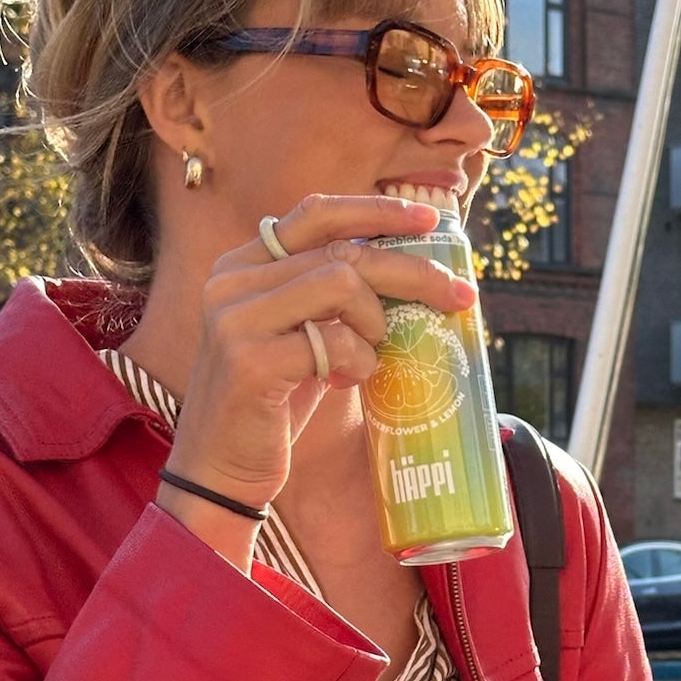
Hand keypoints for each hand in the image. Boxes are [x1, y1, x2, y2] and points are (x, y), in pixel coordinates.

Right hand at [164, 194, 476, 510]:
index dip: (377, 211)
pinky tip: (348, 381)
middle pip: (344, 253)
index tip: (431, 220)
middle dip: (413, 273)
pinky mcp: (248, 361)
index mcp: (245, 265)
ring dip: (376, 323)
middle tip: (460, 297)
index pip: (317, 214)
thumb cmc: (272, 403)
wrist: (220, 470)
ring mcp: (236, 318)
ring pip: (341, 285)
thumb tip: (414, 276)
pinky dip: (358, 361)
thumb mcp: (302, 338)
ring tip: (372, 355)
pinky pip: (332, 342)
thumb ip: (335, 302)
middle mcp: (233, 280)